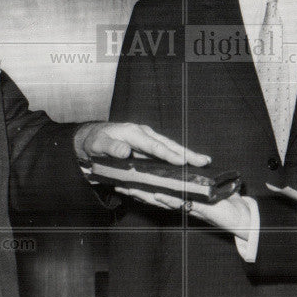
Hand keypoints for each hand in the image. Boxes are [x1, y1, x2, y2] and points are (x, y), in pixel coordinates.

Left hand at [74, 122, 209, 166]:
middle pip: (169, 145)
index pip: (154, 146)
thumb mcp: (97, 144)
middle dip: (187, 153)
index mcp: (134, 133)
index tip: (182, 161)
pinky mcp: (148, 147)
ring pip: (170, 148)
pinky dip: (178, 157)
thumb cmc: (94, 141)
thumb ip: (111, 147)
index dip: (168, 154)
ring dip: (186, 155)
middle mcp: (145, 135)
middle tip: (204, 160)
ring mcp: (148, 140)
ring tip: (203, 161)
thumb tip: (125, 151)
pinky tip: (188, 164)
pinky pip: (165, 153)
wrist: (92, 137)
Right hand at [115, 187, 252, 240]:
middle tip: (117, 183)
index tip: (126, 179)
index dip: (142, 186)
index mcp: (183, 197)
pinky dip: (170, 199)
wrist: (243, 217)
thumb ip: (200, 180)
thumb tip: (193, 166)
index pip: (159, 190)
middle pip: (154, 196)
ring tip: (130, 187)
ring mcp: (190, 207)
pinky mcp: (201, 209)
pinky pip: (183, 203)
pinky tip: (158, 194)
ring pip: (163, 200)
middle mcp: (182, 203)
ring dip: (146, 194)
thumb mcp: (212, 188)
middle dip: (136, 190)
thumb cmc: (228, 203)